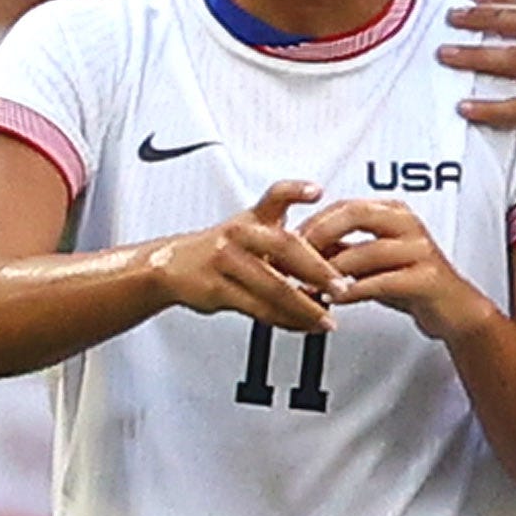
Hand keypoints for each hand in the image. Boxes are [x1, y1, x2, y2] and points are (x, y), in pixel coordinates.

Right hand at [148, 179, 348, 332]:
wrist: (173, 266)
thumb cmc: (222, 251)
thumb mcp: (251, 231)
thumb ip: (290, 240)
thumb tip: (337, 254)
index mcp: (252, 219)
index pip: (275, 196)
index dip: (295, 190)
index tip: (316, 192)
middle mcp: (239, 235)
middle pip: (284, 247)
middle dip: (318, 271)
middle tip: (341, 287)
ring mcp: (226, 261)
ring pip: (273, 287)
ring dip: (305, 307)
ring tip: (326, 320)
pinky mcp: (216, 288)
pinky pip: (258, 308)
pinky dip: (285, 320)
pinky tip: (302, 326)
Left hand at [305, 194, 489, 342]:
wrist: (454, 309)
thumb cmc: (413, 282)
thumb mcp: (372, 262)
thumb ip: (343, 252)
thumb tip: (302, 251)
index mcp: (393, 213)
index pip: (345, 206)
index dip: (313, 222)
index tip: (289, 241)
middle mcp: (407, 225)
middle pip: (355, 215)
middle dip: (320, 235)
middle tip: (295, 257)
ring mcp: (419, 250)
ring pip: (368, 251)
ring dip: (334, 269)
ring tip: (311, 284)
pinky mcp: (426, 278)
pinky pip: (384, 281)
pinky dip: (356, 290)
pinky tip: (338, 298)